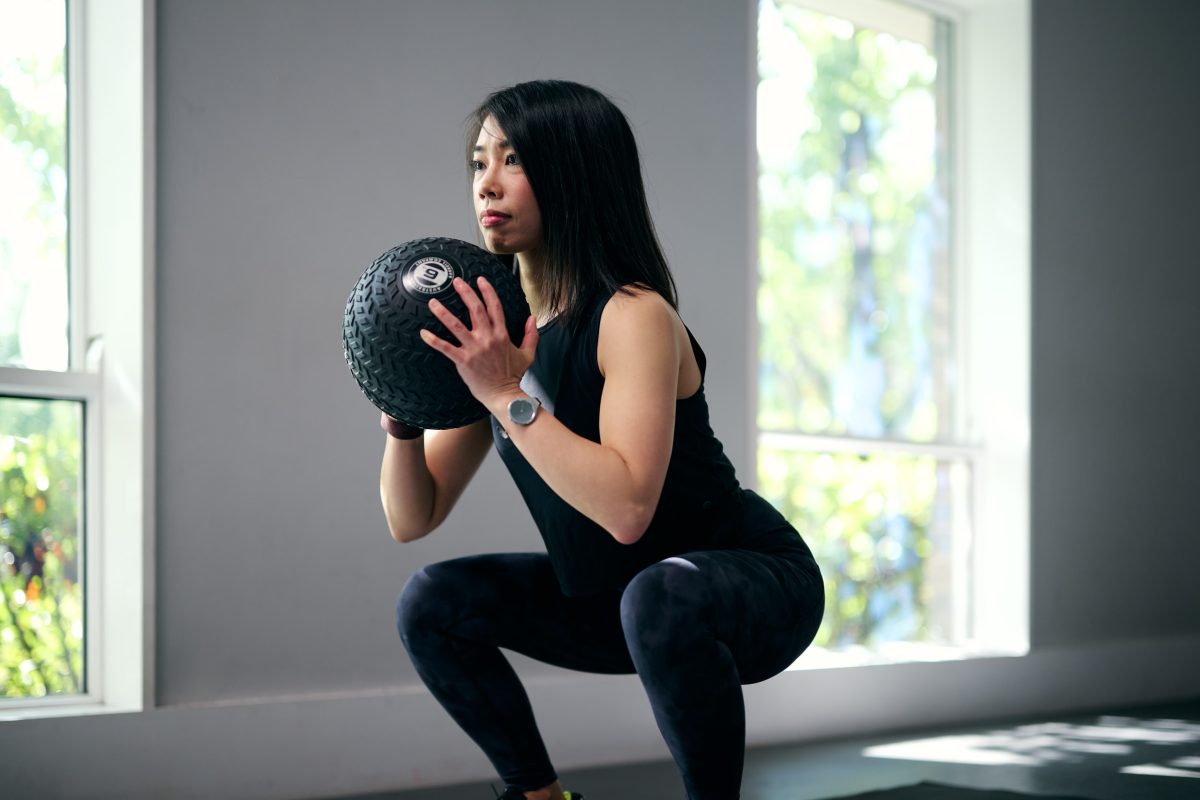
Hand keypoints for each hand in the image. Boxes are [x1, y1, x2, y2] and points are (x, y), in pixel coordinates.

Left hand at [419, 276, 537, 408]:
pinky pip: (445, 347)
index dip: (487, 291)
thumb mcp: (528, 354)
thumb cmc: (513, 376)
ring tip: (432, 302)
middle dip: (465, 292)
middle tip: (456, 281)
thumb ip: (531, 334)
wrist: (503, 395)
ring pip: (456, 325)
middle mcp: (487, 338)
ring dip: (443, 312)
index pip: (495, 307)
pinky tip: (423, 332)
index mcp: (502, 334)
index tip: (480, 280)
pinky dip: (433, 340)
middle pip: (475, 309)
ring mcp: (474, 349)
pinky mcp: (463, 361)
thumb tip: (532, 318)